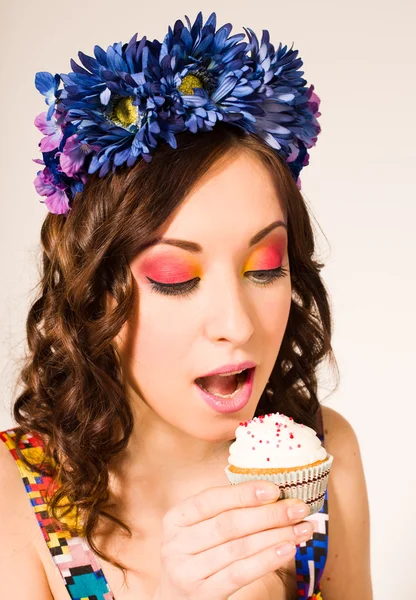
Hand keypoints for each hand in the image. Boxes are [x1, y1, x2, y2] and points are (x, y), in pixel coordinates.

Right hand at [152, 480, 313, 599]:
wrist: (176, 599)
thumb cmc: (198, 554)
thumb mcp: (200, 529)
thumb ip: (226, 511)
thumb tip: (272, 493)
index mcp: (176, 518)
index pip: (211, 500)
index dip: (243, 493)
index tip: (274, 489)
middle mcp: (176, 544)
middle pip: (229, 524)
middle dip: (269, 514)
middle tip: (299, 508)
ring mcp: (187, 571)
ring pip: (239, 548)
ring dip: (275, 536)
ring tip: (301, 529)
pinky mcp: (203, 594)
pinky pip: (240, 574)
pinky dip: (266, 560)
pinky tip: (287, 550)